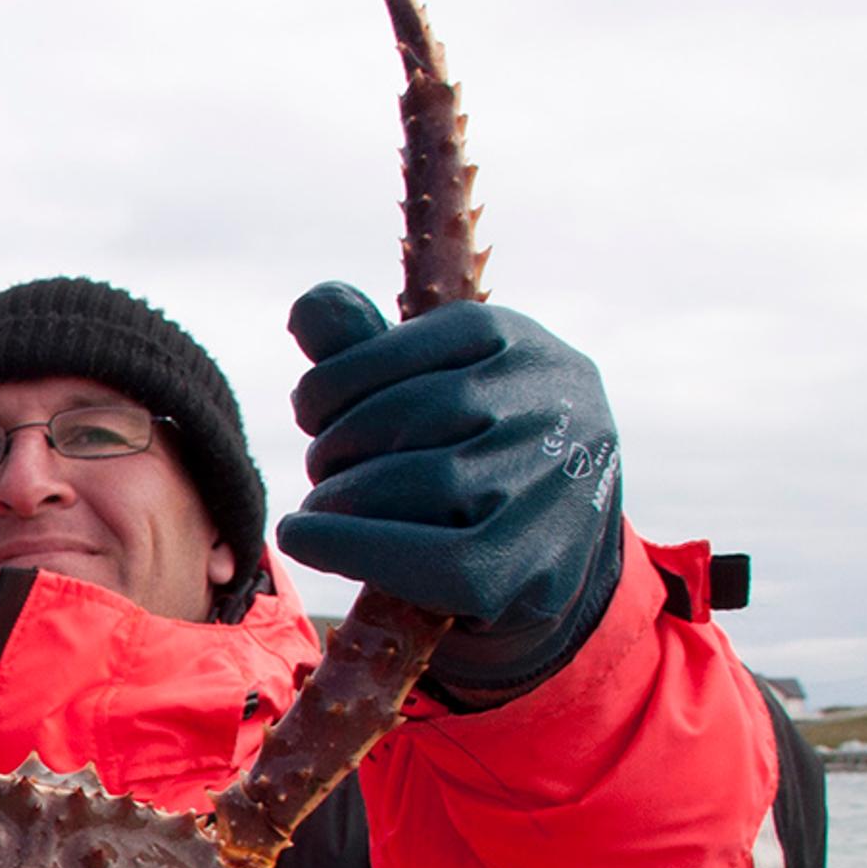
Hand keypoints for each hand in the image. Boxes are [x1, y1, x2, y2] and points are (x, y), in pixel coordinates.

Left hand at [274, 283, 625, 700]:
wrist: (564, 541)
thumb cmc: (474, 449)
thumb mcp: (432, 381)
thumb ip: (363, 347)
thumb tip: (310, 307)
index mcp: (512, 339)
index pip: (395, 350)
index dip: (330, 385)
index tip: (312, 413)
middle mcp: (544, 400)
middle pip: (404, 414)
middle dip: (336, 443)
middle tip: (321, 470)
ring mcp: (547, 481)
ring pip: (417, 479)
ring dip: (341, 495)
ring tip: (321, 506)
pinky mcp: (531, 560)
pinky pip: (428, 555)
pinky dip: (348, 545)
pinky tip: (303, 537)